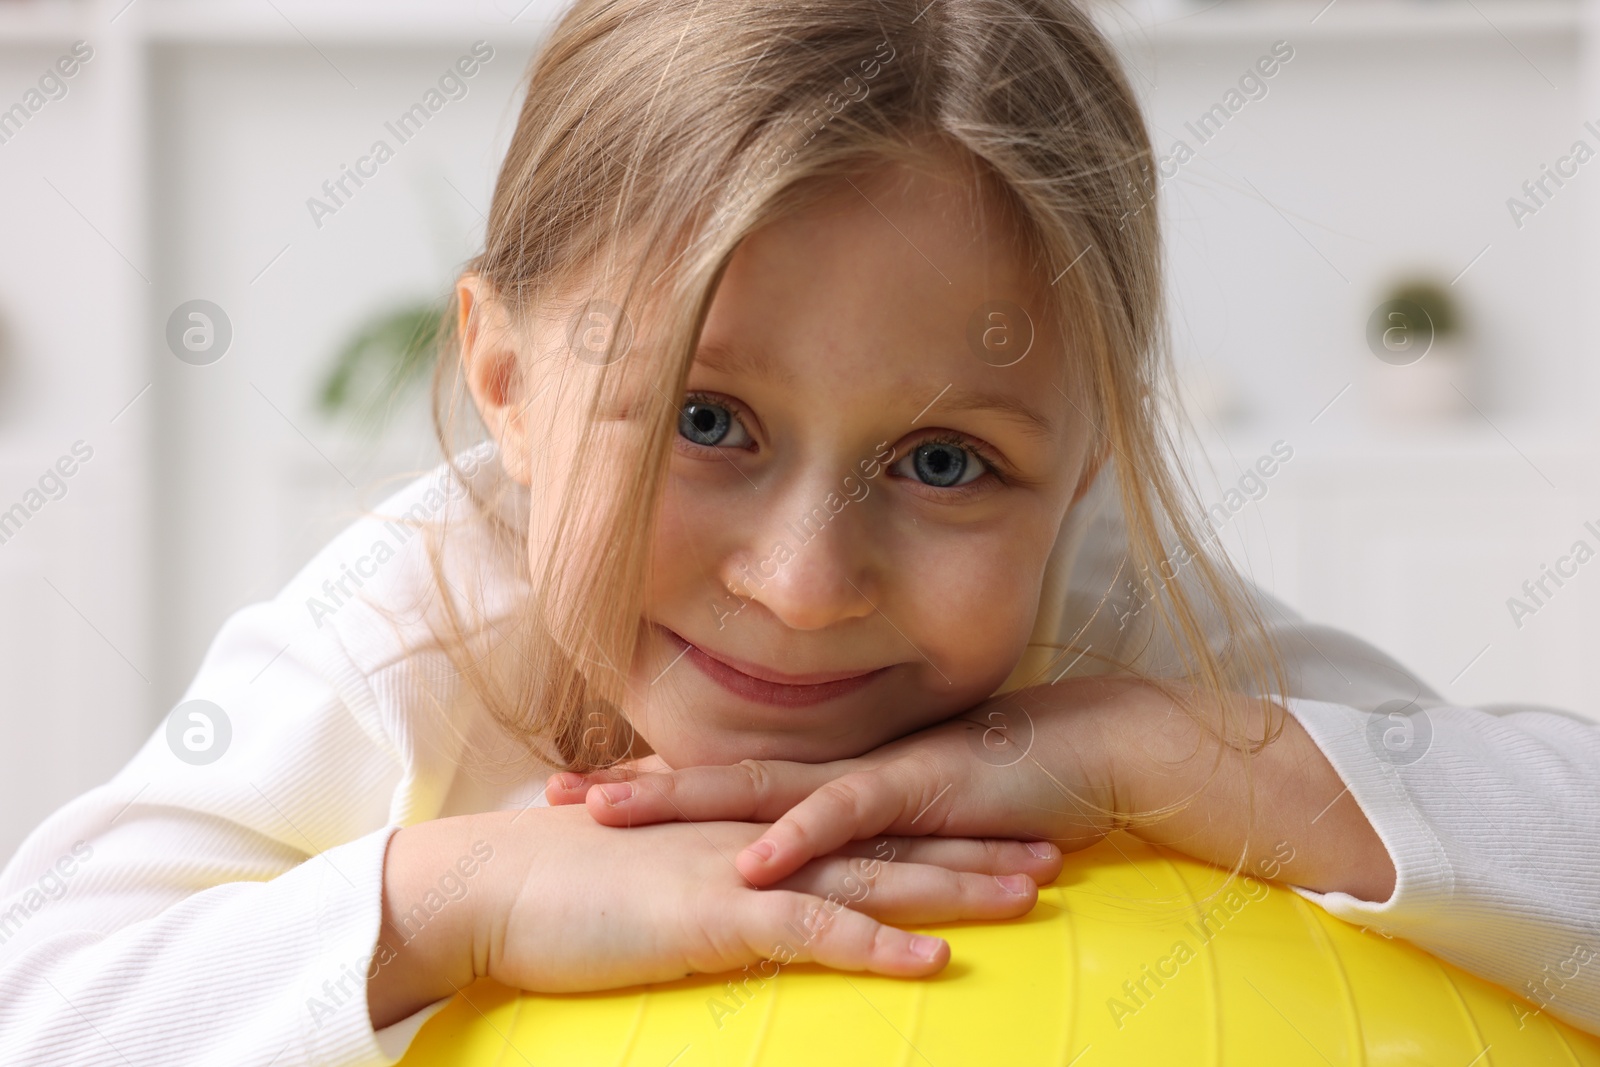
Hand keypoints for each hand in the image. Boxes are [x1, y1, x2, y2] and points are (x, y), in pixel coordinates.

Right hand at [370, 802, 1061, 1026]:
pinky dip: (880, 943)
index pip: (860, 820)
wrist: (493, 884)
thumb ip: (709, 870)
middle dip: (976, 845)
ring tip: (1034, 888)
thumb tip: (745, 892)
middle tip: (1055, 846)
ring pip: (874, 874)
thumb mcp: (654, 870)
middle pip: (889, 838)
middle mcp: (762, 834)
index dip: (930, 823)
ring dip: (958, 884)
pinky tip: (937, 960)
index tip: (995, 823)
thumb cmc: (562, 882)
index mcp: (750, 824)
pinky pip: (817, 930)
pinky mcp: (718, 914)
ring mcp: (745, 869)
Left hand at [549, 676, 1396, 903]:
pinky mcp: (923, 790)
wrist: (1096, 752)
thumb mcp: (918, 824)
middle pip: (715, 777)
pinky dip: (798, 840)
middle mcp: (837, 769)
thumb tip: (812, 874)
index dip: (648, 788)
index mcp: (829, 777)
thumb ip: (863, 843)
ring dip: (680, 802)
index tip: (576, 795)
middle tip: (547, 798)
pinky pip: (849, 817)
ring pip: (759, 788)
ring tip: (606, 812)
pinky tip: (751, 863)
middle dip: (630, 789)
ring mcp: (875, 775)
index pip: (724, 781)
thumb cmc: (1008, 792)